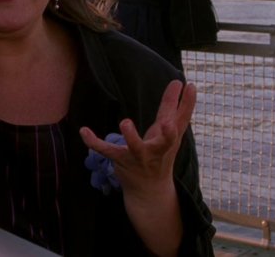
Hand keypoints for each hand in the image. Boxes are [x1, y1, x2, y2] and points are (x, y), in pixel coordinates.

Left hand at [79, 80, 195, 197]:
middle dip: (168, 133)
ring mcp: (139, 157)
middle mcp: (158, 149)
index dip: (187, 104)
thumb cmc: (160, 155)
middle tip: (167, 123)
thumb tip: (183, 83)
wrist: (150, 191)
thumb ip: (176, 108)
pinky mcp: (121, 161)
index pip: (181, 121)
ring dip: (131, 137)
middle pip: (166, 142)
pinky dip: (94, 142)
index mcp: (170, 140)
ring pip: (136, 148)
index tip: (190, 86)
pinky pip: (107, 151)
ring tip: (125, 122)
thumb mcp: (170, 133)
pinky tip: (83, 130)